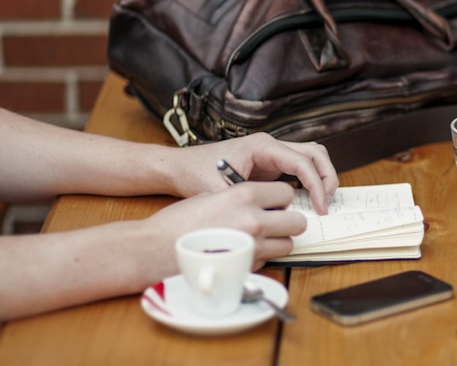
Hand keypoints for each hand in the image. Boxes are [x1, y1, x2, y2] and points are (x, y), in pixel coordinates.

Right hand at [145, 181, 305, 269]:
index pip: (287, 192)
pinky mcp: (247, 268)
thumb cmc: (178, 222)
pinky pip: (269, 261)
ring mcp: (253, 246)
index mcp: (244, 194)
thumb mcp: (211, 195)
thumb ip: (240, 198)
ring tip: (259, 239)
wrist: (155, 249)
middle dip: (288, 222)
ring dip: (278, 242)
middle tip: (275, 222)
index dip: (281, 199)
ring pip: (288, 245)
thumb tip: (261, 203)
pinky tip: (242, 252)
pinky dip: (261, 257)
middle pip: (297, 222)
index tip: (275, 203)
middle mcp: (254, 219)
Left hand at [169, 133, 337, 214]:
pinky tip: (307, 202)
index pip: (302, 161)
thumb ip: (248, 203)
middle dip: (327, 178)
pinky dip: (310, 182)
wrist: (180, 166)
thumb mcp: (221, 192)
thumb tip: (273, 219)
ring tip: (322, 202)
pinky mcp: (271, 164)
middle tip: (327, 204)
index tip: (320, 207)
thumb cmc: (196, 173)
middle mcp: (271, 145)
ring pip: (311, 157)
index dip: (316, 185)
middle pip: (315, 153)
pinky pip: (300, 168)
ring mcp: (272, 153)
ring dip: (322, 178)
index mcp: (262, 146)